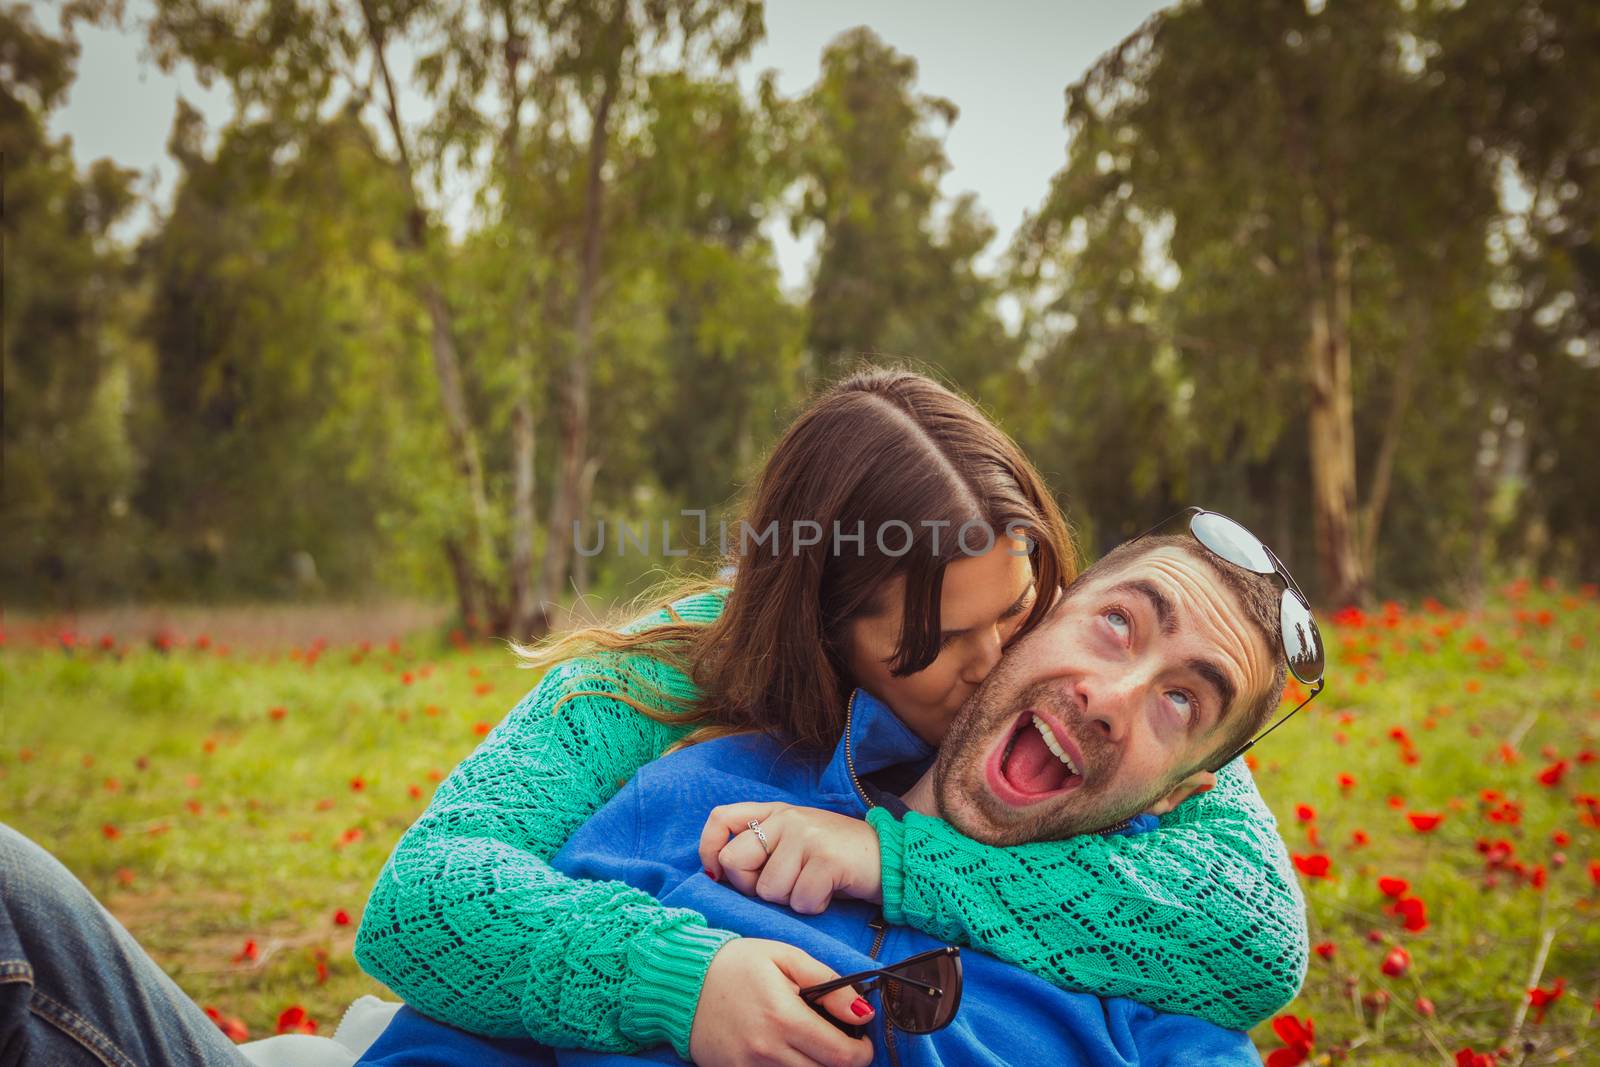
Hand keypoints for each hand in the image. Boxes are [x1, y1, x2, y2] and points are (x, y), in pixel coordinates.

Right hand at [689, 938, 873, 1066]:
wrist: (681, 981)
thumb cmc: (736, 965)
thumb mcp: (786, 957)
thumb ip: (829, 984)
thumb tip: (863, 1013)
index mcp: (785, 1017)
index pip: (842, 1056)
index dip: (862, 1053)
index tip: (861, 1041)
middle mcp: (768, 1050)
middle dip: (840, 1061)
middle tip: (836, 1041)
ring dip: (814, 1066)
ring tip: (809, 1044)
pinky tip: (786, 1053)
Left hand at [699, 802, 882, 913]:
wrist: (889, 858)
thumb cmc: (835, 859)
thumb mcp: (795, 842)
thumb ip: (761, 848)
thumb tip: (717, 873)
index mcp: (774, 812)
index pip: (719, 819)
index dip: (708, 850)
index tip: (718, 876)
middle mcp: (786, 818)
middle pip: (734, 862)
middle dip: (753, 887)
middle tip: (786, 886)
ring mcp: (806, 836)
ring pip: (768, 890)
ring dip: (791, 900)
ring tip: (814, 886)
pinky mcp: (826, 859)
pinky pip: (800, 901)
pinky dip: (815, 907)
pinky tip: (829, 893)